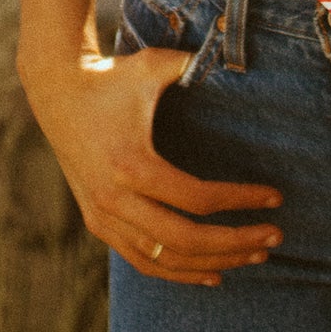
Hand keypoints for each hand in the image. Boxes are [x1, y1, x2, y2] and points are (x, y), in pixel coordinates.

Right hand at [23, 44, 282, 286]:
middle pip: (187, 240)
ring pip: (166, 259)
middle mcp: (115, 198)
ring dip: (214, 263)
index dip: (241, 200)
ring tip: (255, 257)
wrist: (55, 91)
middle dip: (237, 243)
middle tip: (275, 238)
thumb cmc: (111, 76)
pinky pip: (143, 261)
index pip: (198, 198)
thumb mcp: (151, 65)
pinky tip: (213, 274)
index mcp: (132, 164)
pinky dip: (179, 273)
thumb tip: (232, 57)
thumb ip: (192, 64)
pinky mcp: (98, 223)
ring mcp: (103, 216)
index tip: (275, 197)